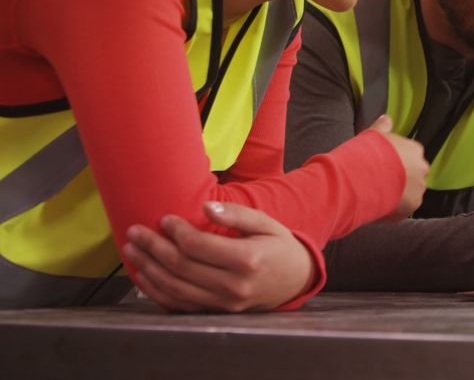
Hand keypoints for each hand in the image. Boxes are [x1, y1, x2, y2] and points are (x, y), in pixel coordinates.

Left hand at [123, 202, 315, 312]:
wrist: (296, 280)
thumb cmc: (279, 247)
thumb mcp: (266, 223)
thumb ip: (237, 214)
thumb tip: (206, 206)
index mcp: (247, 259)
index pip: (199, 246)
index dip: (176, 231)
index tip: (164, 219)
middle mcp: (234, 286)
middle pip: (181, 267)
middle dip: (153, 247)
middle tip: (135, 231)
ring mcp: (224, 303)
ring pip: (175, 288)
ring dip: (149, 268)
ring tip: (131, 250)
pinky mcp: (217, 312)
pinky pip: (179, 305)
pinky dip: (157, 291)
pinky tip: (143, 276)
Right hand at [368, 114, 427, 221]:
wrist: (362, 177)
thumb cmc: (366, 154)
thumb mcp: (373, 134)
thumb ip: (383, 126)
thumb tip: (386, 118)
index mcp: (414, 150)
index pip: (412, 156)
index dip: (398, 162)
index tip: (385, 165)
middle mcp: (421, 168)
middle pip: (414, 175)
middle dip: (402, 178)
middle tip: (383, 181)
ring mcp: (419, 188)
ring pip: (411, 192)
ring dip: (400, 194)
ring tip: (380, 195)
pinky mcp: (413, 206)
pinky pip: (405, 208)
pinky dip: (395, 208)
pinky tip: (380, 205)